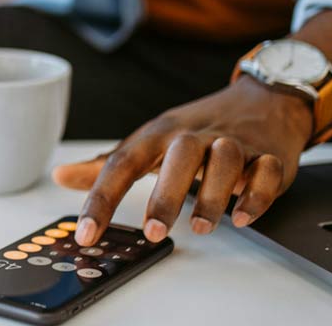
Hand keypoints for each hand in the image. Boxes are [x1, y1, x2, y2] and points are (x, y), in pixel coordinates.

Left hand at [52, 78, 314, 245]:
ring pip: (225, 161)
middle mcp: (195, 136)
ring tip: (200, 228)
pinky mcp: (269, 155)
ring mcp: (235, 143)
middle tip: (153, 232)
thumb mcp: (148, 141)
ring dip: (212, 196)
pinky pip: (266, 172)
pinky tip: (243, 217)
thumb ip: (107, 165)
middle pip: (179, 156)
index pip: (123, 163)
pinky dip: (257, 194)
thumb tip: (61, 176)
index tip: (86, 233)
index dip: (101, 199)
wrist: (263, 98)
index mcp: (159, 134)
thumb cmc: (196, 129)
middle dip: (165, 194)